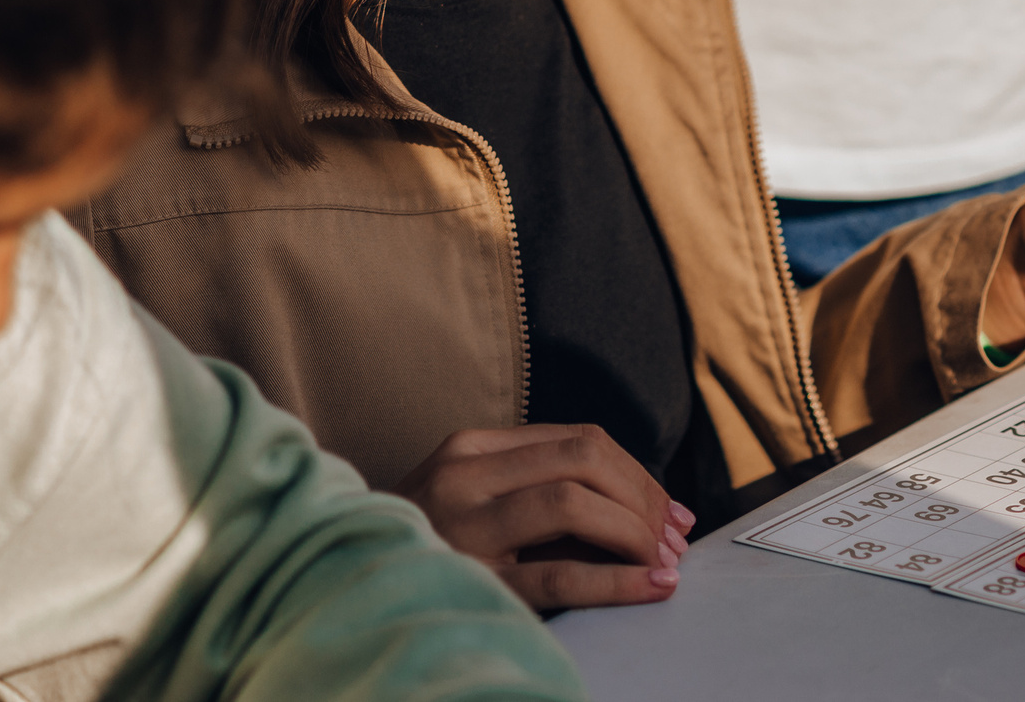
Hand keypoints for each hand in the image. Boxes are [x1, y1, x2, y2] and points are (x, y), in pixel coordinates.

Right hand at [397, 425, 692, 611]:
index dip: (638, 472)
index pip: (579, 439)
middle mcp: (464, 474)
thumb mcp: (472, 498)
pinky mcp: (472, 581)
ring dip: (636, 530)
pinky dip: (616, 580)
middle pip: (584, 458)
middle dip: (645, 496)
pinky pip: (559, 576)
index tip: (670, 509)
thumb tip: (637, 506)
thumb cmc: (428, 546)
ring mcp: (463, 526)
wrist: (349, 581)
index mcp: (471, 447)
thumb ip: (533, 486)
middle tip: (674, 536)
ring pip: (574, 502)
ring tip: (663, 560)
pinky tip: (648, 585)